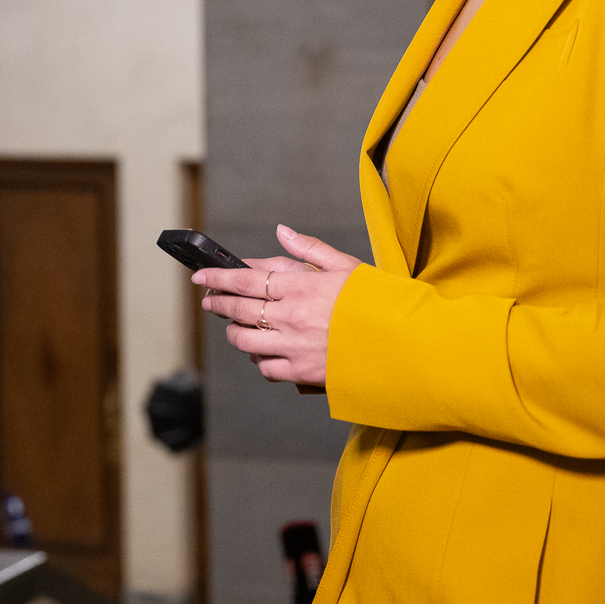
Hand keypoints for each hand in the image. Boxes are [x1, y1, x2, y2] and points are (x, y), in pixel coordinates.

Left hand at [197, 226, 361, 385]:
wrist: (402, 344)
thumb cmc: (377, 301)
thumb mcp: (346, 265)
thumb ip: (309, 248)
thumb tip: (281, 231)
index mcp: (300, 286)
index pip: (245, 279)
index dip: (218, 277)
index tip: (201, 275)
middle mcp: (291, 316)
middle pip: (238, 309)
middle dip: (217, 303)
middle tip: (208, 300)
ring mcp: (294, 346)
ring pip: (245, 341)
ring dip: (235, 333)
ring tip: (234, 327)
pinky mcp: (302, 372)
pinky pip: (267, 368)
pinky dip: (260, 360)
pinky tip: (263, 352)